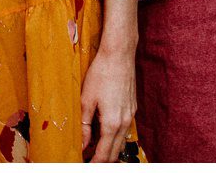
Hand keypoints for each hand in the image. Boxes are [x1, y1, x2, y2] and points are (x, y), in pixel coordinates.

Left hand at [79, 43, 135, 161]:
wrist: (119, 54)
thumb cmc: (101, 73)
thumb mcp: (86, 100)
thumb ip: (84, 125)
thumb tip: (83, 144)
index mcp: (112, 123)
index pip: (104, 153)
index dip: (95, 162)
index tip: (86, 164)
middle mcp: (125, 122)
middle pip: (115, 152)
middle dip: (103, 159)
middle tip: (90, 160)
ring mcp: (131, 115)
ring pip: (121, 141)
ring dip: (110, 149)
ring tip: (95, 150)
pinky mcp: (132, 107)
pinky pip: (125, 129)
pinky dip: (116, 137)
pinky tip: (106, 132)